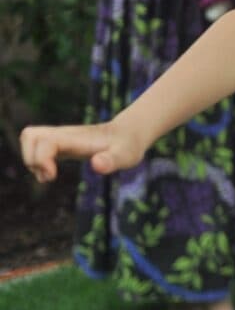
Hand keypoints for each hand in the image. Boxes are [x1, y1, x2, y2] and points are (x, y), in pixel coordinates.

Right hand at [20, 121, 146, 182]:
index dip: (41, 159)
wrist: (130, 133)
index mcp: (76, 137)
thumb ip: (112, 161)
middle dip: (30, 158)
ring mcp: (61, 138)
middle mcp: (64, 134)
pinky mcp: (61, 144)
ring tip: (49, 175)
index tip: (52, 176)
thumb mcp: (126, 156)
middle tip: (50, 175)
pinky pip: (36, 146)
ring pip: (29, 138)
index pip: (44, 141)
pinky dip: (35, 161)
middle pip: (29, 135)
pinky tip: (50, 174)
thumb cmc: (128, 145)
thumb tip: (97, 165)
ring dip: (30, 160)